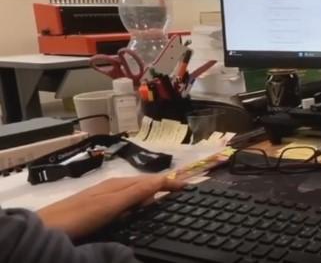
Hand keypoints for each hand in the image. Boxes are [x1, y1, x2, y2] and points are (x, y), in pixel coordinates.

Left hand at [37, 175, 184, 238]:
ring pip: (133, 191)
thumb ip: (135, 193)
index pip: (151, 180)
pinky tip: (135, 210)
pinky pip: (124, 200)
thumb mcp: (111, 205)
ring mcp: (103, 196)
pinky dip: (136, 202)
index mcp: (119, 184)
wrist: (45, 228)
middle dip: (161, 186)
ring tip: (163, 199)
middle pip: (143, 183)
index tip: (188, 187)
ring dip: (149, 194)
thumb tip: (162, 182)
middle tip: (179, 192)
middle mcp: (112, 186)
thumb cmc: (78, 217)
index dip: (169, 183)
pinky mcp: (96, 207)